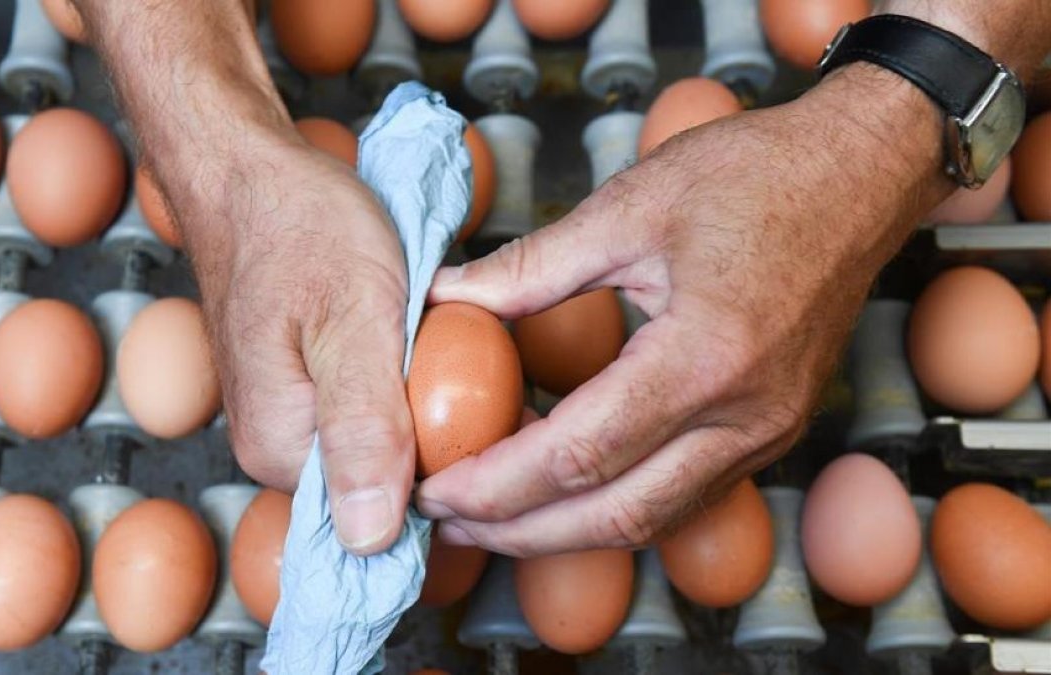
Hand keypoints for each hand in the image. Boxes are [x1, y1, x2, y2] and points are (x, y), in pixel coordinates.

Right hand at [179, 138, 412, 555]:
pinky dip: (402, 378)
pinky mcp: (300, 390)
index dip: (446, 465)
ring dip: (423, 399)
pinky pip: (369, 407)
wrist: (249, 171)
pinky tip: (408, 335)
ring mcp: (287, 419)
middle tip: (453, 352)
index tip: (480, 407)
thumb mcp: (354, 320)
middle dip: (438, 428)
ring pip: (385, 440)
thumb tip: (370, 540)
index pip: (387, 510)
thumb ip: (363, 428)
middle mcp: (275, 449)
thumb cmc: (299, 226)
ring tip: (427, 334)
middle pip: (389, 477)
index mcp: (281, 450)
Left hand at [415, 65, 948, 556]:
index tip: (436, 490)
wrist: (860, 176)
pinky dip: (613, 506)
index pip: (580, 455)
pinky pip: (683, 495)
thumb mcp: (631, 205)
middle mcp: (745, 415)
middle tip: (447, 520)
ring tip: (490, 515)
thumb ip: (532, 265)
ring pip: (651, 520)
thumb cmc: (758, 176)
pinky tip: (563, 487)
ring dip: (563, 532)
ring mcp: (767, 432)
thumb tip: (449, 297)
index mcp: (705, 357)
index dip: (496, 485)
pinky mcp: (771, 431)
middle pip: (615, 515)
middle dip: (518, 531)